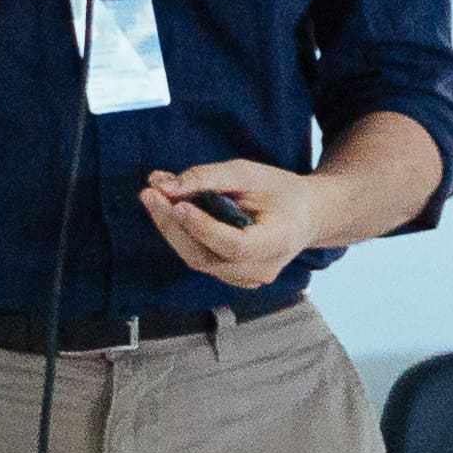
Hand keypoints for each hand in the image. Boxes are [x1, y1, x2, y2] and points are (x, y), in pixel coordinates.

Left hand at [143, 162, 317, 288]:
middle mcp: (262, 268)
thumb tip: (165, 186)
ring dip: (170, 228)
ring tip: (153, 194)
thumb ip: (207, 178)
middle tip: (149, 192)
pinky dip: (180, 234)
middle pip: (207, 256)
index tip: (178, 205)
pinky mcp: (230, 276)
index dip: (204, 228)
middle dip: (172, 224)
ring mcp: (246, 278)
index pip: (236, 246)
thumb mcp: (249, 173)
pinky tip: (169, 209)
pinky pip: (199, 257)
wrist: (303, 215)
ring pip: (197, 259)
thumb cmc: (279, 192)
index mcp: (279, 242)